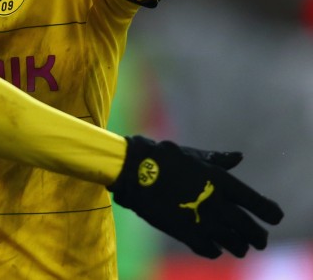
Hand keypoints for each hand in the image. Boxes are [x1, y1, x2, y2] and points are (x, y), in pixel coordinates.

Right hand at [109, 135, 283, 258]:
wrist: (133, 170)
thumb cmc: (163, 158)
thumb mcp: (194, 155)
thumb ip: (219, 159)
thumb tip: (239, 156)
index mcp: (223, 182)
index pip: (262, 206)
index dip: (272, 214)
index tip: (273, 218)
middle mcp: (218, 204)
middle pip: (252, 231)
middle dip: (258, 238)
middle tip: (257, 241)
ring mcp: (203, 221)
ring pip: (235, 245)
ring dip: (238, 246)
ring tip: (236, 246)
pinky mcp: (186, 234)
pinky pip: (211, 251)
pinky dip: (214, 250)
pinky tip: (212, 246)